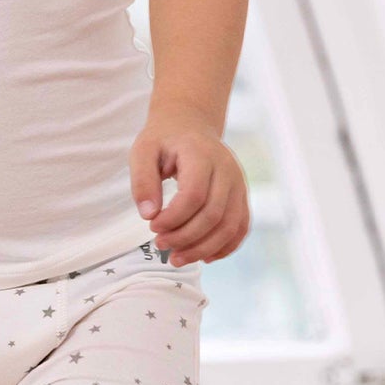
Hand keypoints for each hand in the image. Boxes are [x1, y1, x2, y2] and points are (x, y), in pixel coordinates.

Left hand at [129, 112, 250, 265]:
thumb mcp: (143, 151)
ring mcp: (239, 183)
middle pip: (213, 214)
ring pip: (230, 226)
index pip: (194, 195)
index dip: (173, 218)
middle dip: (185, 237)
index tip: (152, 226)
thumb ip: (142, 180)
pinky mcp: (242, 196)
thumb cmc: (164, 140)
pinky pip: (240, 228)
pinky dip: (224, 247)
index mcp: (201, 154)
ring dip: (204, 248)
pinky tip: (203, 256)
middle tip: (160, 245)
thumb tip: (148, 215)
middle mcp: (227, 168)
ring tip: (177, 258)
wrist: (191, 125)